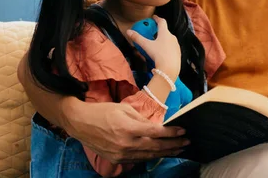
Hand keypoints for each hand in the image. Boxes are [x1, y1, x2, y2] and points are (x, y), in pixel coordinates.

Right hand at [64, 99, 188, 163]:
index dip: (171, 133)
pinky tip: (160, 154)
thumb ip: (142, 119)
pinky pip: (138, 159)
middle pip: (156, 146)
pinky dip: (151, 156)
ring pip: (149, 155)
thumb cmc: (103, 112)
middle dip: (174, 145)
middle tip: (187, 142)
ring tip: (178, 149)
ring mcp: (122, 154)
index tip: (183, 131)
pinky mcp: (117, 159)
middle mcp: (127, 143)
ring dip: (166, 153)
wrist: (80, 123)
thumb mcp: (124, 109)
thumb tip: (156, 126)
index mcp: (129, 128)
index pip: (156, 132)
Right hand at [126, 15, 180, 78]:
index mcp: (165, 33)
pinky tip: (162, 52)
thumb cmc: (158, 55)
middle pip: (165, 31)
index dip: (157, 18)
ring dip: (163, 39)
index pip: (162, 22)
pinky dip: (166, 47)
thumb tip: (128, 31)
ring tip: (156, 43)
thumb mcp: (146, 46)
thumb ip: (137, 38)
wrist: (170, 69)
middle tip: (153, 32)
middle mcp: (172, 37)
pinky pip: (171, 47)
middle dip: (159, 30)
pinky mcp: (178, 52)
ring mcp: (176, 45)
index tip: (154, 17)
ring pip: (169, 39)